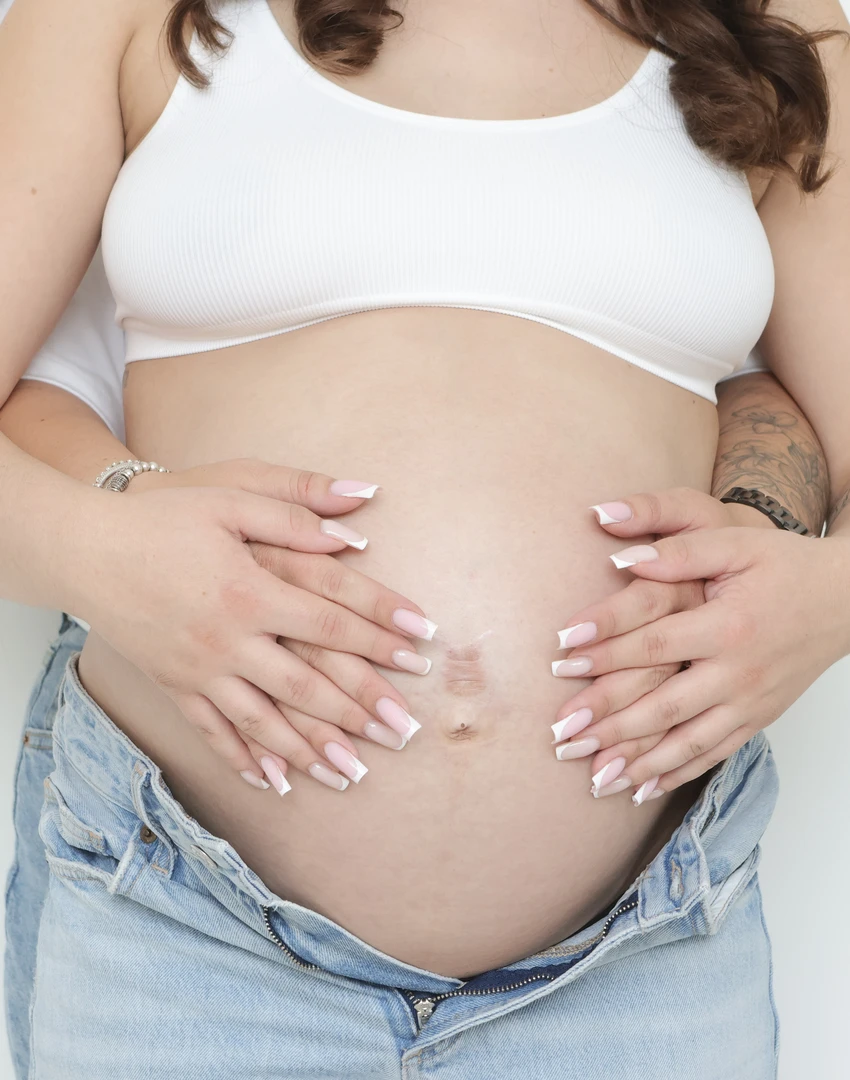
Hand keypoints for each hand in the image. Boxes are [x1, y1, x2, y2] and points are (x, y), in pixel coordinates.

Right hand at [67, 460, 432, 790]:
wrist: (87, 551)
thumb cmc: (161, 519)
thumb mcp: (229, 498)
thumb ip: (294, 511)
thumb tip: (358, 525)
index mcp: (250, 591)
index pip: (332, 621)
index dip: (381, 635)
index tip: (420, 650)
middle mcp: (229, 640)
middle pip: (308, 684)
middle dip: (362, 709)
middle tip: (405, 731)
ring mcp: (201, 670)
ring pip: (266, 721)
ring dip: (312, 749)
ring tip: (354, 773)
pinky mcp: (176, 686)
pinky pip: (214, 732)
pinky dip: (245, 759)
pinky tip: (275, 781)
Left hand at [550, 488, 849, 802]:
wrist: (845, 599)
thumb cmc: (785, 565)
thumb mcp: (735, 543)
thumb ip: (679, 553)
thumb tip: (620, 559)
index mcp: (728, 626)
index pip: (653, 643)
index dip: (604, 650)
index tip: (560, 659)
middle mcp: (738, 673)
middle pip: (662, 704)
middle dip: (608, 723)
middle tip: (561, 736)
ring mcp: (749, 703)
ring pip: (685, 742)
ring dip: (636, 762)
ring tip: (591, 777)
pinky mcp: (758, 719)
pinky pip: (713, 755)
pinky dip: (675, 775)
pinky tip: (640, 790)